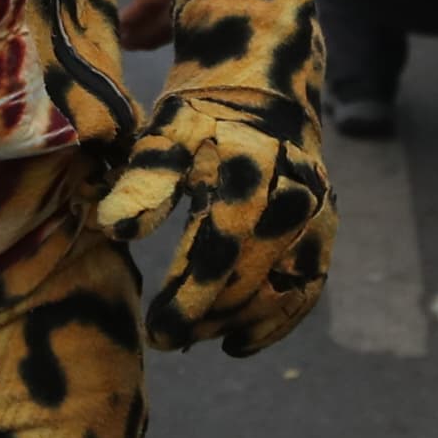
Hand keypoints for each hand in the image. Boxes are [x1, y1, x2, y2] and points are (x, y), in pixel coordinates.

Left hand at [95, 93, 332, 353]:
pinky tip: (239, 344)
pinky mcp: (324, 228)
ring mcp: (317, 209)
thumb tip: (113, 226)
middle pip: (257, 268)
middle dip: (211, 313)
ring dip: (242, 321)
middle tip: (166, 339)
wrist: (260, 93)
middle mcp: (294, 187)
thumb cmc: (199, 119)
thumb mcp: (166, 132)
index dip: (193, 291)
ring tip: (196, 340)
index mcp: (252, 161)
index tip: (157, 328)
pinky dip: (279, 320)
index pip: (226, 239)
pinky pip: (309, 285)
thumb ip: (144, 178)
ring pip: (287, 284)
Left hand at [101, 0, 176, 49]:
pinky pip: (189, 11)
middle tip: (118, 40)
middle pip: (170, 18)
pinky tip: (149, 28)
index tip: (112, 26)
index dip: (132, 19)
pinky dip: (169, 25)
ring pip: (182, 20)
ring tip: (130, 38)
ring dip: (156, 34)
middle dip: (143, 34)